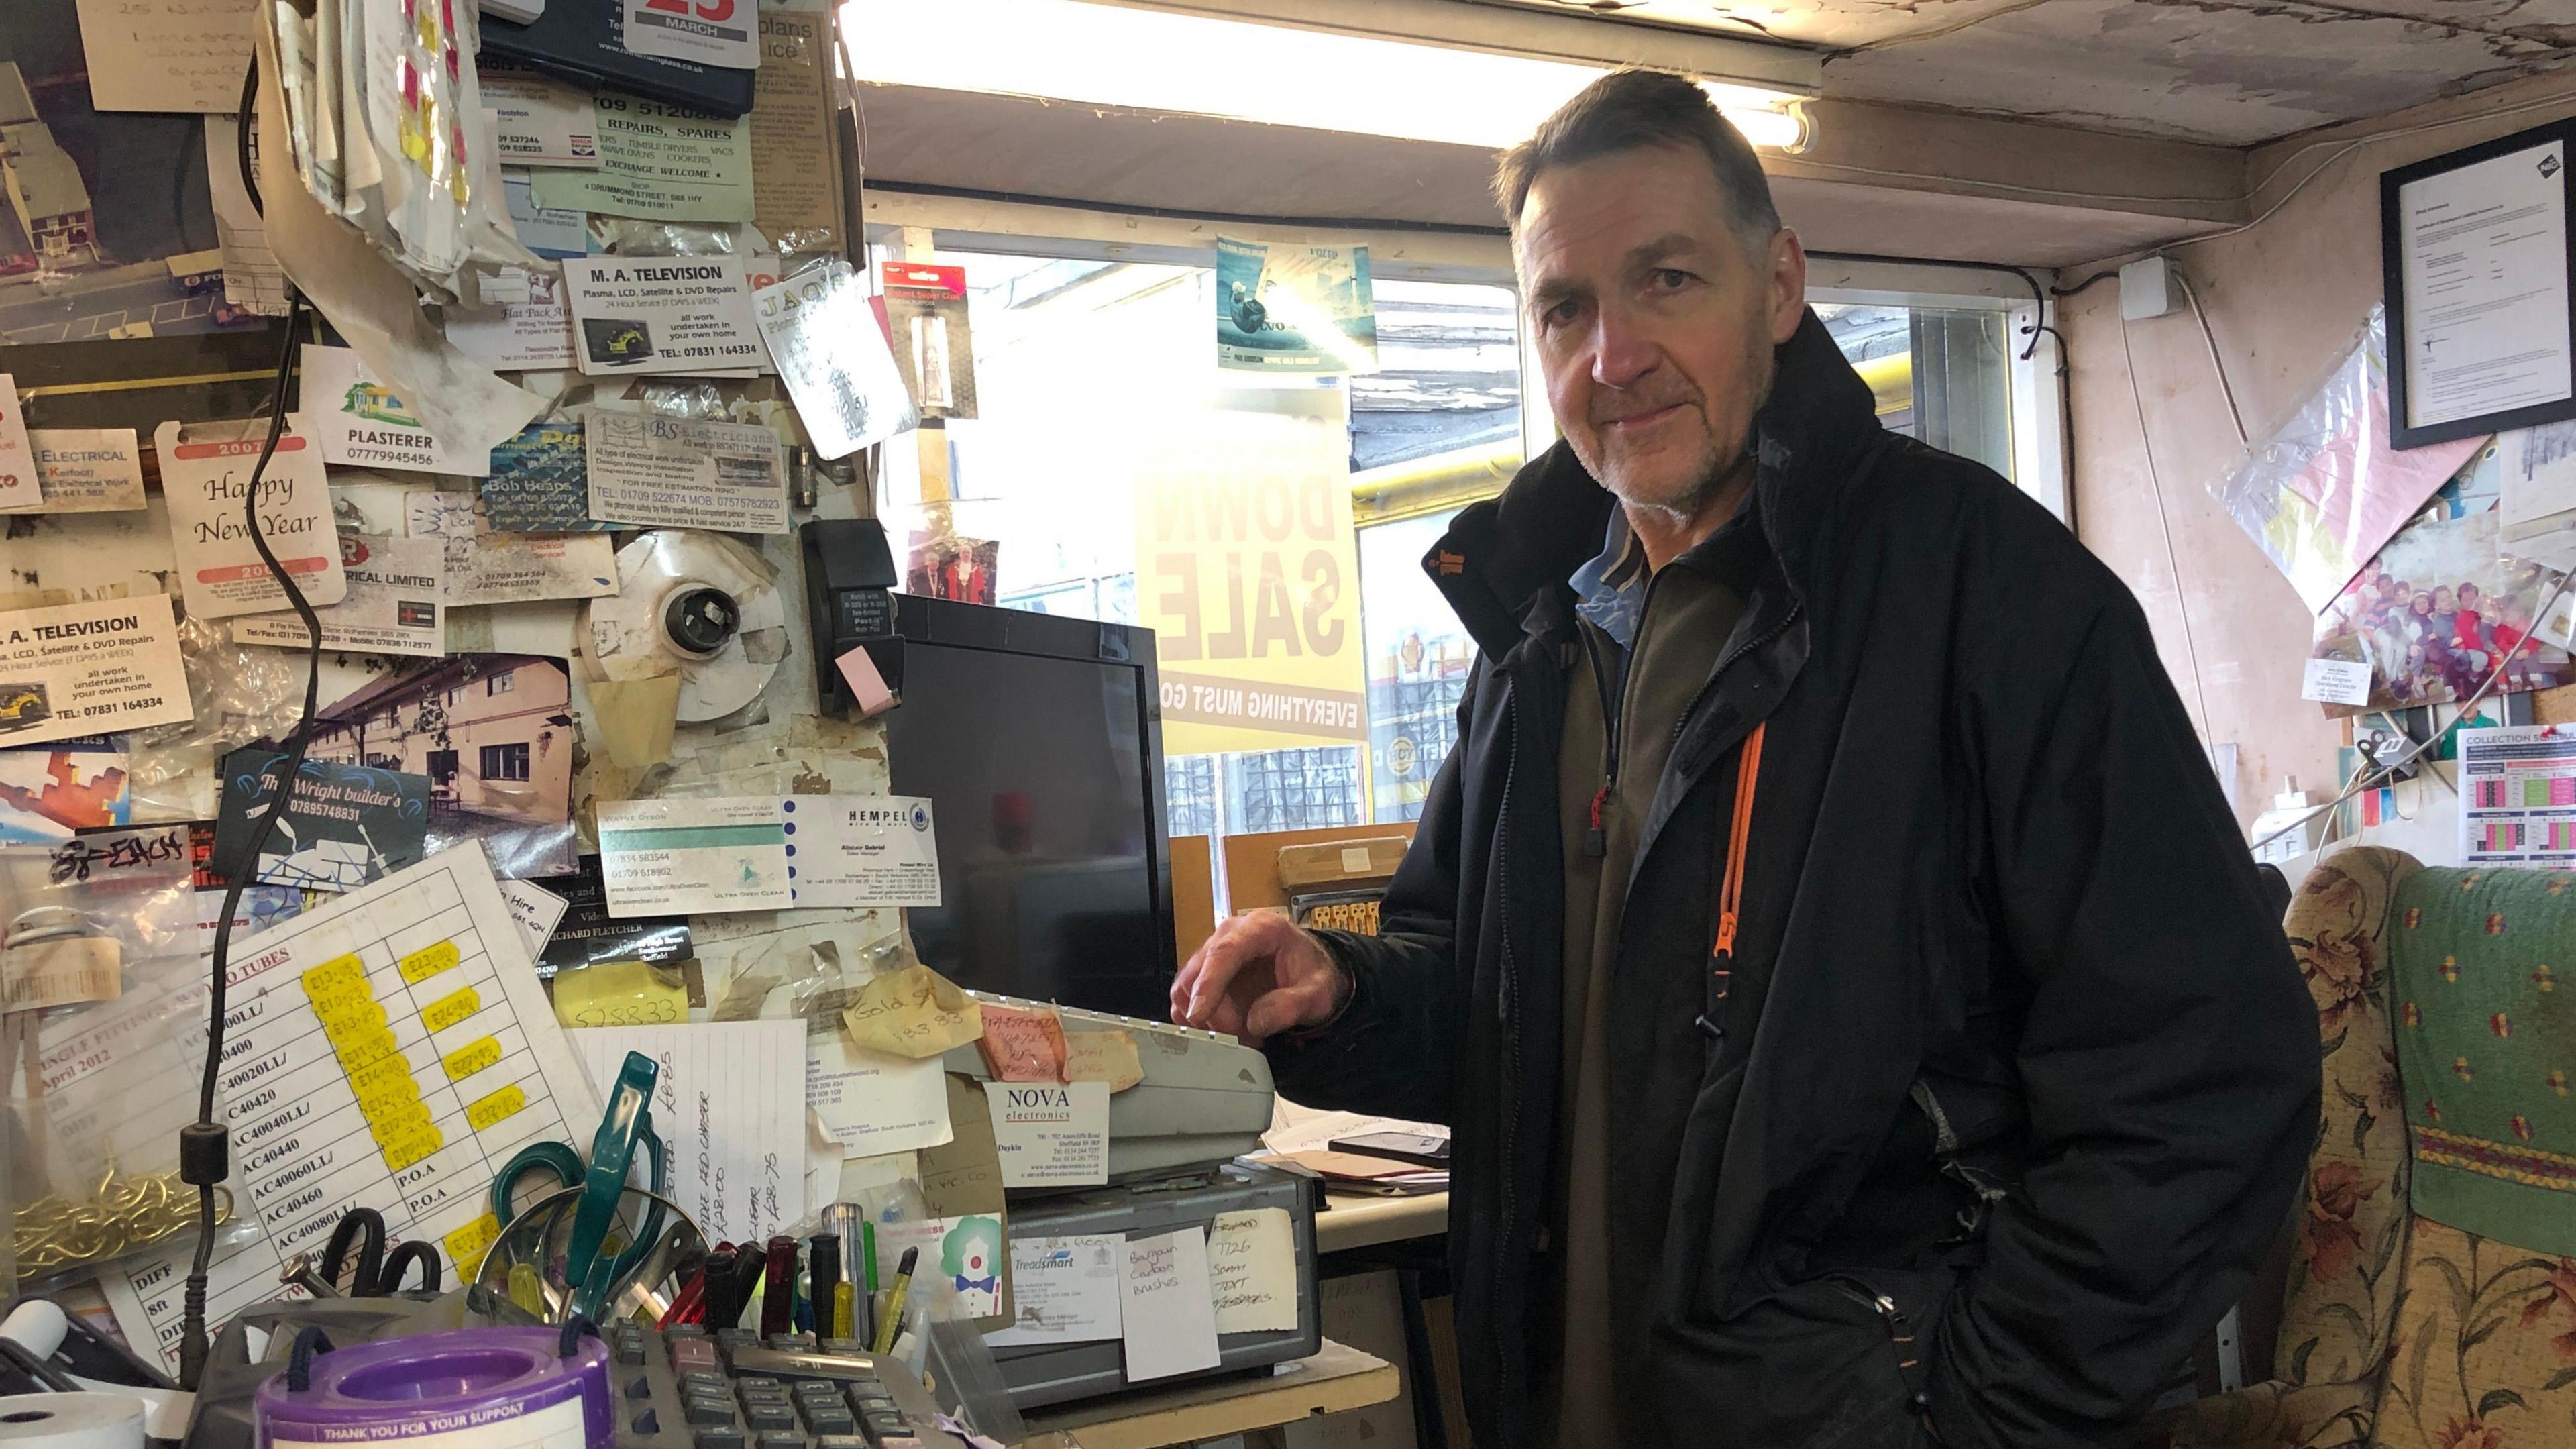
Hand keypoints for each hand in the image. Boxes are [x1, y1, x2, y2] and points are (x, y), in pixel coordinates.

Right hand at [1171, 912, 1347, 1044]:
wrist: (1310, 971)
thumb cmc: (1313, 976)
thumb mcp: (1317, 993)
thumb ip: (1292, 1005)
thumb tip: (1255, 1022)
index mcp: (1261, 928)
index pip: (1224, 951)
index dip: (1208, 984)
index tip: (1199, 1014)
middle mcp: (1231, 933)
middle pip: (1200, 970)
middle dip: (1215, 1011)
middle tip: (1242, 1035)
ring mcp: (1214, 950)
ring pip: (1187, 985)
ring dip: (1206, 1017)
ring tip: (1239, 1032)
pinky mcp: (1205, 969)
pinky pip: (1185, 995)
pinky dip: (1199, 1018)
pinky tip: (1224, 1028)